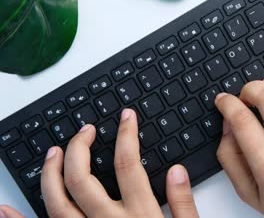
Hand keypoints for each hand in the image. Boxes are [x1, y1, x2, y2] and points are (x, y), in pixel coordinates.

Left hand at [0, 109, 198, 217]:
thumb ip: (184, 204)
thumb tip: (176, 171)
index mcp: (139, 217)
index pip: (128, 164)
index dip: (126, 134)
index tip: (126, 117)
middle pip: (82, 178)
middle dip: (79, 147)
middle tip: (85, 131)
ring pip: (56, 204)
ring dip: (49, 173)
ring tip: (54, 152)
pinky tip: (4, 208)